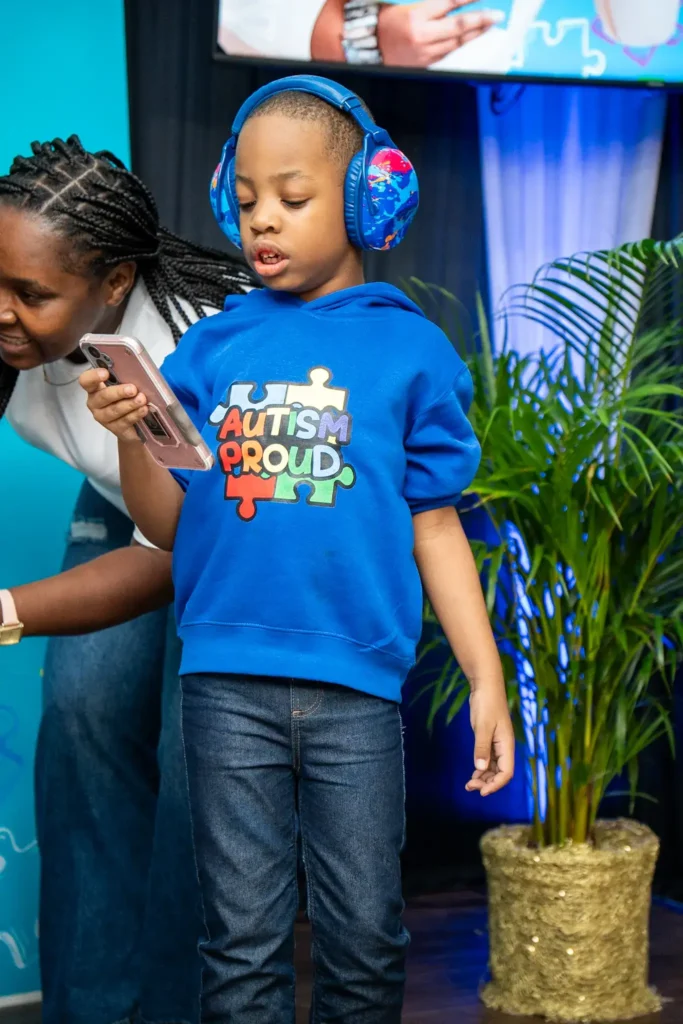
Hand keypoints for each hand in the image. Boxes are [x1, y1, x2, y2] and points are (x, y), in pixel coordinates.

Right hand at [80, 368, 148, 443]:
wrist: (132, 424)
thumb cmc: (125, 398)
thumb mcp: (123, 386)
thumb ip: (123, 379)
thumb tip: (136, 373)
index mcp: (94, 389)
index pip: (86, 381)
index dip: (94, 376)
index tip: (105, 373)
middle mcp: (95, 403)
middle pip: (103, 396)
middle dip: (119, 392)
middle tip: (132, 389)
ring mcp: (104, 418)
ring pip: (115, 410)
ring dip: (130, 404)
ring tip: (142, 400)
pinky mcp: (115, 429)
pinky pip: (125, 421)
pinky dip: (135, 414)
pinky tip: (143, 409)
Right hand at [377, 0, 504, 66]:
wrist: (370, 45)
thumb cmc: (389, 21)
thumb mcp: (411, 7)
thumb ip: (436, 6)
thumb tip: (456, 4)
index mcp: (417, 15)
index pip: (450, 3)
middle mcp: (422, 35)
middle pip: (458, 26)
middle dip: (480, 20)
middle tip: (496, 16)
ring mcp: (424, 52)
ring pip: (456, 43)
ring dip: (475, 35)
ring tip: (489, 27)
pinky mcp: (424, 65)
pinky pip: (448, 55)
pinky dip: (462, 46)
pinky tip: (471, 41)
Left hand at [466, 686, 514, 795]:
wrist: (486, 686)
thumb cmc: (487, 704)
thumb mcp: (482, 726)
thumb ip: (481, 747)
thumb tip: (481, 768)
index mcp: (507, 745)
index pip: (506, 773)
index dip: (495, 785)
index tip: (481, 792)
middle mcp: (504, 747)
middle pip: (500, 773)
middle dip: (488, 783)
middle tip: (470, 787)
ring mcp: (497, 744)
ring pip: (494, 768)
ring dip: (484, 778)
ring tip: (469, 784)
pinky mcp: (489, 740)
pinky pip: (488, 760)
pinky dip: (482, 769)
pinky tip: (473, 773)